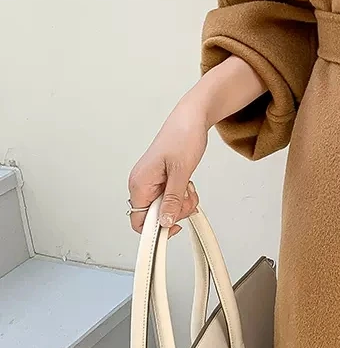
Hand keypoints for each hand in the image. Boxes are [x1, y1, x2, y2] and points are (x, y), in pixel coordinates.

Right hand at [128, 98, 207, 237]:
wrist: (191, 118)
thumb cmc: (183, 136)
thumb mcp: (181, 172)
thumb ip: (172, 199)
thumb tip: (165, 221)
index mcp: (140, 183)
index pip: (139, 221)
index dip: (156, 228)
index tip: (175, 227)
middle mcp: (142, 183)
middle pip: (154, 215)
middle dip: (175, 211)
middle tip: (187, 197)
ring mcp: (151, 181)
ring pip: (164, 206)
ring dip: (180, 202)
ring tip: (188, 186)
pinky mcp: (161, 178)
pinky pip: (169, 196)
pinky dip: (181, 194)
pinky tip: (187, 183)